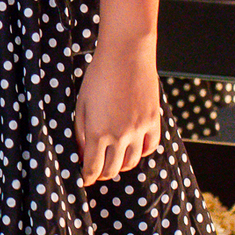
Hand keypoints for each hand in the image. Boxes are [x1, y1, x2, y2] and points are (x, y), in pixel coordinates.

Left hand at [74, 40, 160, 185]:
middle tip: (97, 170)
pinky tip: (133, 148)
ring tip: (114, 160)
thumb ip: (81, 132)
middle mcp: (121, 136)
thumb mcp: (81, 105)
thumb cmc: (99, 76)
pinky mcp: (153, 121)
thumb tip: (82, 153)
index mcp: (99, 133)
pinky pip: (150, 147)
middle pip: (112, 169)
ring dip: (121, 165)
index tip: (84, 179)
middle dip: (102, 173)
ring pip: (132, 162)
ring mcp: (139, 130)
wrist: (127, 55)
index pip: (93, 168)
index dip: (87, 177)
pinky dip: (141, 152)